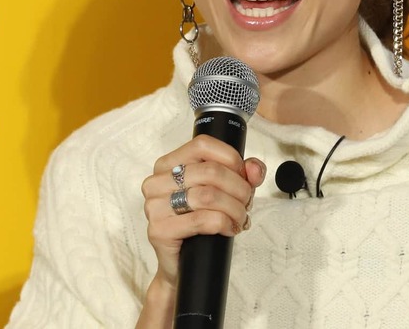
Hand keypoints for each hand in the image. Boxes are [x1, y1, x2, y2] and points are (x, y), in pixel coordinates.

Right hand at [141, 134, 265, 286]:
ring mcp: (154, 205)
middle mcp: (156, 181)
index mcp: (168, 163)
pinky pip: (202, 220)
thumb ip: (244, 173)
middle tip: (246, 203)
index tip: (244, 176)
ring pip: (208, 195)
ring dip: (234, 208)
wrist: (182, 264)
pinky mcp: (159, 230)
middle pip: (210, 171)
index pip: (203, 144)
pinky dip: (224, 223)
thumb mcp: (226, 190)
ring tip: (240, 218)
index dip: (231, 158)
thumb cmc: (202, 222)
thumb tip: (254, 169)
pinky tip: (229, 228)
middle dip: (239, 188)